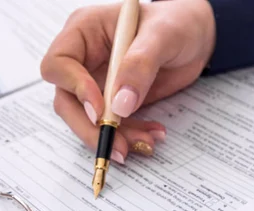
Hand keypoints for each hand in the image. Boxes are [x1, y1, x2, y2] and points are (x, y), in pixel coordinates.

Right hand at [41, 0, 215, 163]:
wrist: (195, 36)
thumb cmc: (176, 22)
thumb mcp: (163, 35)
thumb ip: (141, 64)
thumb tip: (120, 104)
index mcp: (84, 31)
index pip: (58, 64)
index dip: (75, 89)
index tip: (100, 110)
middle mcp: (84, 59)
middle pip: (67, 101)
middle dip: (91, 128)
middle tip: (118, 147)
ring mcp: (95, 82)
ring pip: (88, 120)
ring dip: (115, 137)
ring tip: (146, 141)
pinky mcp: (111, 101)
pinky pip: (111, 126)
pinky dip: (130, 135)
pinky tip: (151, 134)